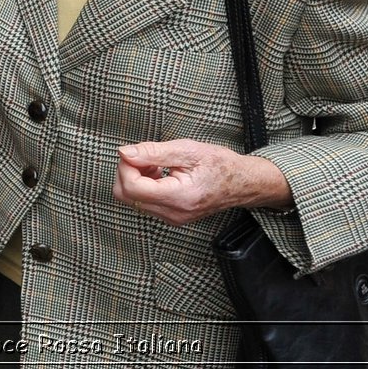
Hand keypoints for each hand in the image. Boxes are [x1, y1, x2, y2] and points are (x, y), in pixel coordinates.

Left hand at [114, 140, 292, 226]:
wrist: (242, 183)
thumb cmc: (220, 165)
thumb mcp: (188, 150)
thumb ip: (153, 152)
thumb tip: (124, 152)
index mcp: (179, 197)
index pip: (131, 188)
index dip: (126, 167)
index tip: (136, 153)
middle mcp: (173, 213)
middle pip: (126, 196)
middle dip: (128, 172)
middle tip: (146, 158)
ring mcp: (172, 218)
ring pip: (132, 200)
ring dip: (136, 178)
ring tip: (157, 166)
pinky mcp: (171, 216)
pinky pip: (143, 202)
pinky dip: (144, 185)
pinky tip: (160, 174)